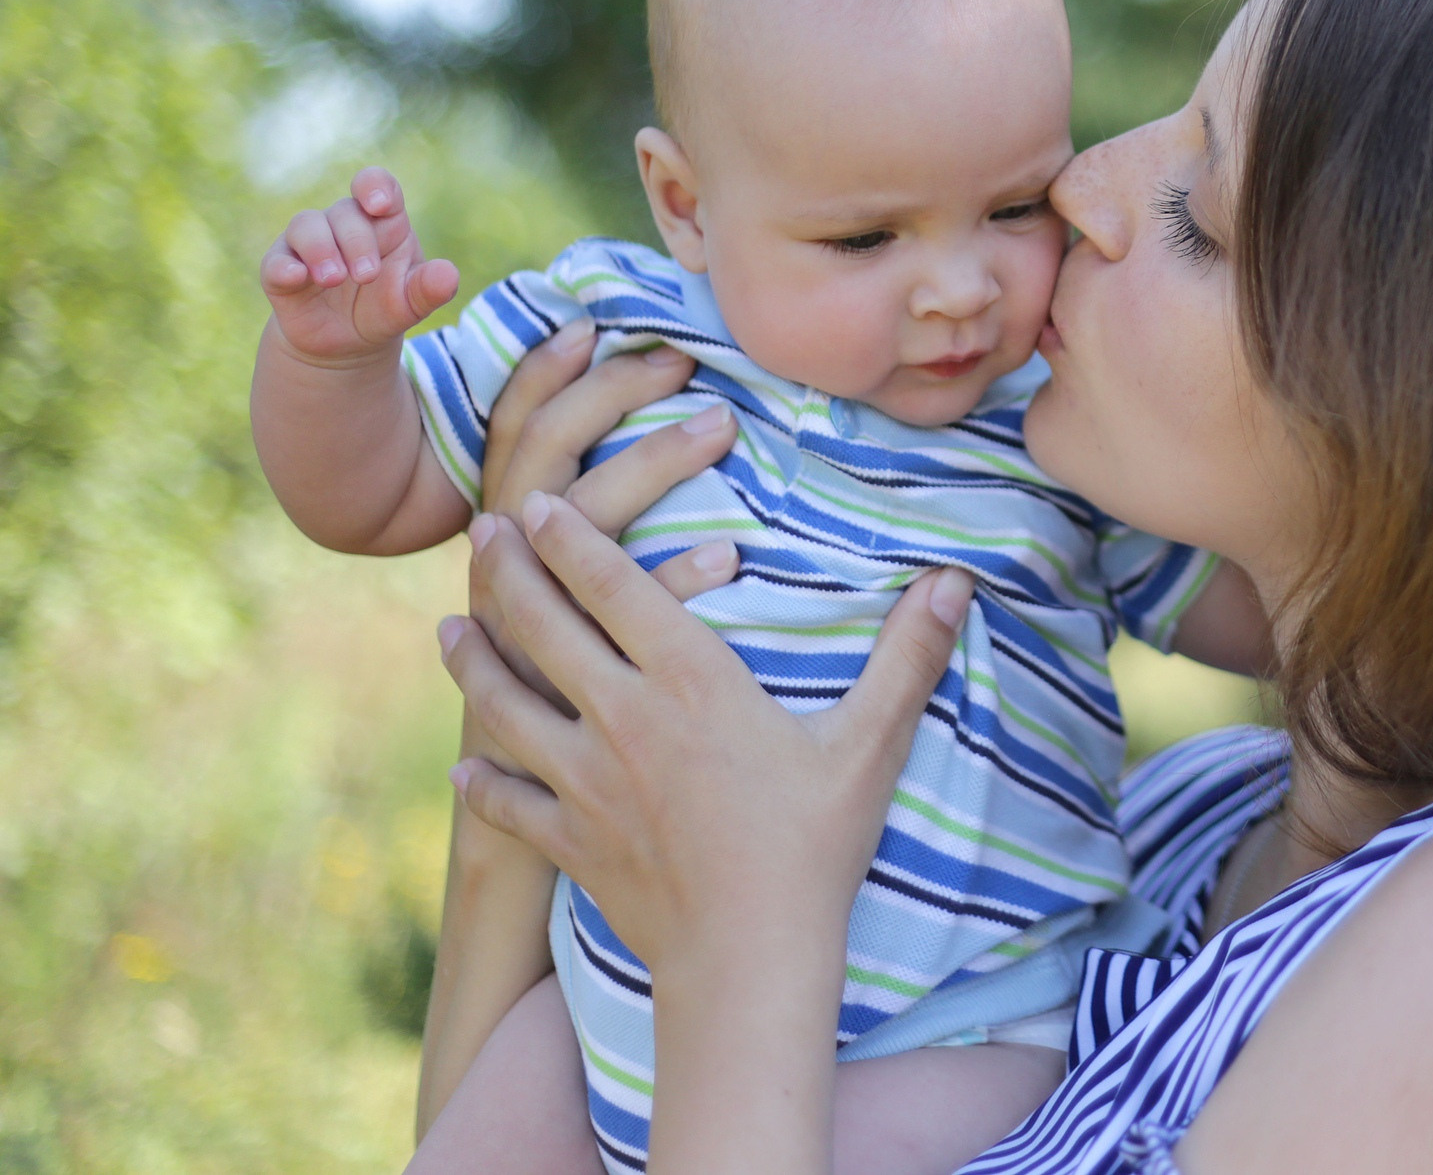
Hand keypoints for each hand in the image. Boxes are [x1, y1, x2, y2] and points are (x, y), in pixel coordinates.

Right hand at [260, 166, 459, 365]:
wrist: (348, 344)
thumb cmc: (385, 308)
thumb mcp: (412, 302)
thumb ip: (430, 288)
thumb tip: (449, 274)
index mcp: (382, 222)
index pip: (376, 185)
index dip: (375, 186)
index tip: (380, 204)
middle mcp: (342, 225)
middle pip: (345, 212)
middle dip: (357, 242)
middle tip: (368, 276)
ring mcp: (308, 244)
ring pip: (306, 225)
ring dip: (321, 249)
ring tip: (335, 279)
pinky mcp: (280, 270)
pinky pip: (275, 261)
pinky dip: (284, 267)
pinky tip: (296, 277)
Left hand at [444, 501, 968, 966]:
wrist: (748, 957)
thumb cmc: (814, 847)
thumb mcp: (870, 745)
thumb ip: (909, 657)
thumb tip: (955, 580)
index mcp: (689, 682)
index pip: (613, 587)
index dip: (569, 538)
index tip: (537, 502)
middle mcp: (622, 719)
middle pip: (544, 628)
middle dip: (508, 572)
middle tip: (482, 530)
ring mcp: (583, 783)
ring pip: (505, 706)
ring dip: (472, 662)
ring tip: (450, 627)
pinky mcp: (569, 841)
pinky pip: (506, 803)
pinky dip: (480, 782)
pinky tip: (463, 767)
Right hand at [469, 318, 739, 713]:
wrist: (533, 841)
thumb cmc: (559, 721)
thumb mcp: (552, 630)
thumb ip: (580, 552)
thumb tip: (610, 469)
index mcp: (503, 550)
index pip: (515, 437)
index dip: (544, 377)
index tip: (594, 325)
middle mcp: (507, 581)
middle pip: (547, 461)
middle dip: (606, 398)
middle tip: (680, 357)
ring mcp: (535, 633)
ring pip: (583, 529)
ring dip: (646, 468)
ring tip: (721, 428)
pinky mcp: (573, 686)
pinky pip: (622, 628)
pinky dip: (669, 581)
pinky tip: (729, 554)